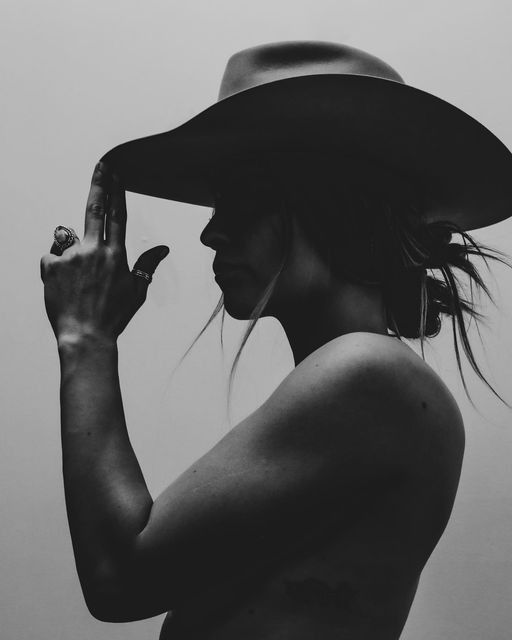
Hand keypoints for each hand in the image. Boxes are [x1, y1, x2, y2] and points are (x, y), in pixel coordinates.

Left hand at [40, 162, 169, 343]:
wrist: (85, 336)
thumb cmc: (113, 316)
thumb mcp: (137, 291)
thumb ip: (148, 265)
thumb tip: (163, 248)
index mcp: (116, 256)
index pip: (117, 216)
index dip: (117, 192)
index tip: (116, 173)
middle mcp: (94, 252)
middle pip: (95, 210)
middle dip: (99, 185)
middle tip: (101, 166)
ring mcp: (70, 258)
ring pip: (69, 241)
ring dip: (72, 253)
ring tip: (78, 282)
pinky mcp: (50, 266)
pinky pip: (51, 257)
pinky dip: (55, 267)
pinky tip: (64, 285)